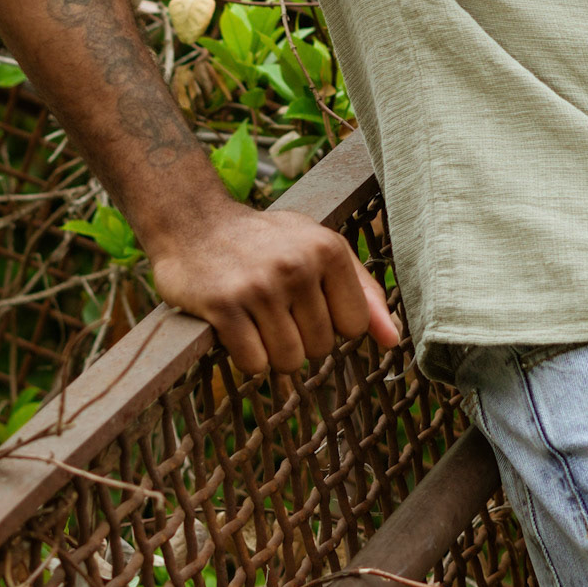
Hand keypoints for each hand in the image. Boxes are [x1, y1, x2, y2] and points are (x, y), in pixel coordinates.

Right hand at [148, 199, 399, 373]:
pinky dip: (246, 356)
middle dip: (300, 337)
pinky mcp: (224, 306)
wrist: (193, 222)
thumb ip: (363, 292)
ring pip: (289, 362)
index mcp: (328, 249)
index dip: (332, 322)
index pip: (354, 326)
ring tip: (257, 317)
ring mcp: (259, 287)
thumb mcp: (320, 248)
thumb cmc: (266, 241)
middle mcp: (297, 266)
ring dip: (273, 351)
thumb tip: (394, 341)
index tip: (308, 302)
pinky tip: (236, 325)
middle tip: (275, 306)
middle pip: (321, 348)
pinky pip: (254, 364)